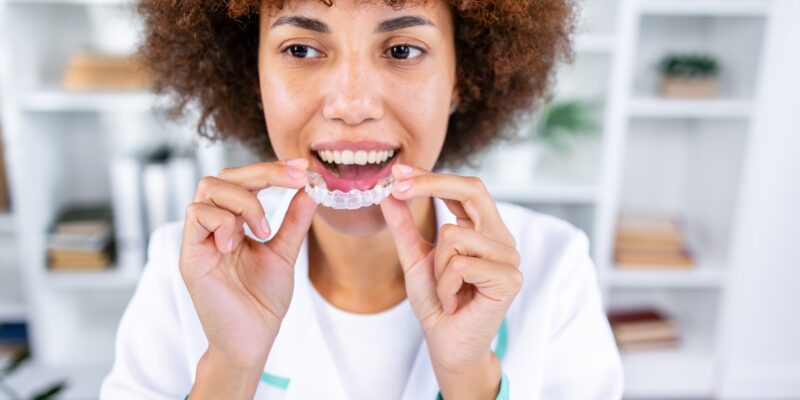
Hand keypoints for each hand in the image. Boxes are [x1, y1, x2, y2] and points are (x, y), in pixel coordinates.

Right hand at [180, 158, 316, 371]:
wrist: (252, 340)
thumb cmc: (262, 301)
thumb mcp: (284, 253)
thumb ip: (294, 221)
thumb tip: (310, 187)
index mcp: (233, 223)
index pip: (244, 181)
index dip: (271, 169)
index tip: (301, 168)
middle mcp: (213, 227)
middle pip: (224, 176)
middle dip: (262, 173)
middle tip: (295, 178)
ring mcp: (199, 240)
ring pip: (208, 188)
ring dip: (244, 201)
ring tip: (263, 230)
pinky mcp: (190, 256)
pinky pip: (197, 215)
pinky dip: (223, 221)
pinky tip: (237, 243)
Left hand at [380, 164, 521, 398]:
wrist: (447, 344)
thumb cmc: (437, 302)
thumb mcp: (415, 257)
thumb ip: (404, 225)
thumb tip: (388, 191)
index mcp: (483, 229)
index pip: (464, 188)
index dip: (432, 176)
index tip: (398, 172)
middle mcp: (501, 238)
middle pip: (473, 190)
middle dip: (431, 184)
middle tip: (398, 188)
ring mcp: (509, 258)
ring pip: (454, 235)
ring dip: (437, 267)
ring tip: (447, 290)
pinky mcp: (509, 279)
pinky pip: (461, 264)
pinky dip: (446, 285)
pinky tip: (454, 301)